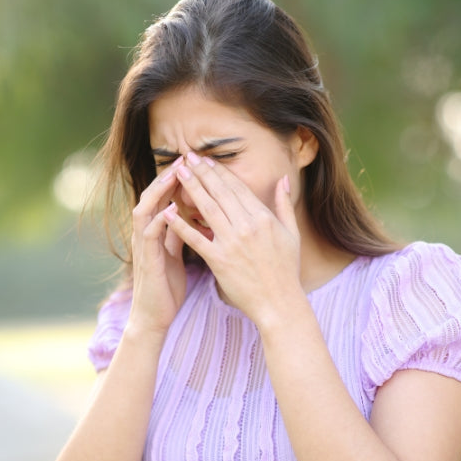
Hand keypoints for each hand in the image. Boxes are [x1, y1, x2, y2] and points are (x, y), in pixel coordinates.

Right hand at [128, 156, 186, 335]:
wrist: (154, 317)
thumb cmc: (167, 286)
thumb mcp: (176, 253)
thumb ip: (179, 233)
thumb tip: (191, 213)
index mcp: (155, 231)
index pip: (164, 197)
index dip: (177, 179)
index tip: (195, 162)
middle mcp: (145, 234)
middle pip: (152, 197)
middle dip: (167, 177)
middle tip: (184, 159)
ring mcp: (143, 247)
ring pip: (145, 210)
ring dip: (159, 192)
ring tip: (174, 176)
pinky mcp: (145, 261)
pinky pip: (149, 236)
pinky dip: (159, 221)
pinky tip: (171, 210)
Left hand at [164, 153, 302, 327]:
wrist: (279, 303)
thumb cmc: (286, 270)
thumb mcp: (291, 233)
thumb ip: (284, 204)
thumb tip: (283, 179)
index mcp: (263, 218)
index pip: (237, 188)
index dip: (219, 172)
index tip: (206, 160)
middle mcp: (247, 227)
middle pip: (220, 193)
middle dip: (201, 173)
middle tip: (186, 157)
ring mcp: (232, 243)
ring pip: (207, 209)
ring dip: (191, 188)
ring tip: (178, 173)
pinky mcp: (219, 261)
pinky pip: (196, 239)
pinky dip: (181, 225)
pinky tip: (168, 211)